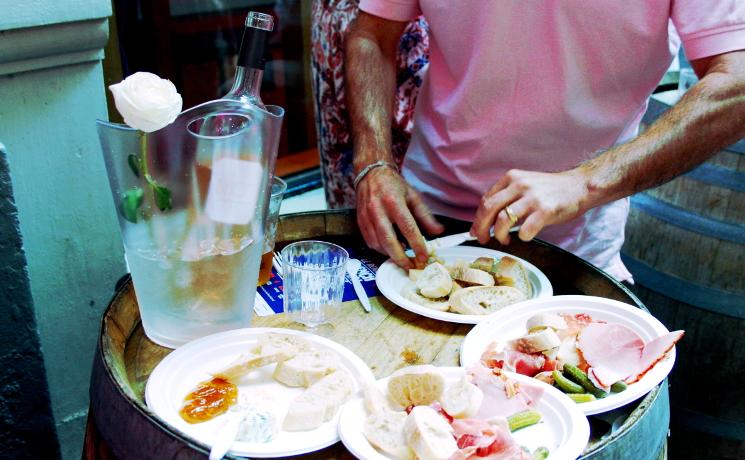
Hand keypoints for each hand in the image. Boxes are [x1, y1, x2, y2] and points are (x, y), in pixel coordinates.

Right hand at [355, 167, 443, 268]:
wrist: (371, 175)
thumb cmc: (393, 185)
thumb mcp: (413, 196)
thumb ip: (425, 216)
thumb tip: (438, 231)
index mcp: (394, 202)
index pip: (408, 228)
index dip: (417, 245)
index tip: (423, 256)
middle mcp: (378, 210)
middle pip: (389, 241)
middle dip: (401, 257)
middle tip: (411, 266)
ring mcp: (367, 217)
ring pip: (378, 244)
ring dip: (390, 255)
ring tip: (402, 258)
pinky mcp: (360, 222)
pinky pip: (369, 242)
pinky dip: (380, 249)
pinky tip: (389, 249)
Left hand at [470, 168, 590, 244]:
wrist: (579, 186)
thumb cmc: (550, 190)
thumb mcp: (525, 185)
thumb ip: (507, 197)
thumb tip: (486, 219)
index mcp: (511, 178)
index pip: (486, 200)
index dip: (477, 219)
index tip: (476, 231)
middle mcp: (519, 185)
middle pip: (489, 209)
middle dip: (481, 228)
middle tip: (483, 239)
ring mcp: (532, 197)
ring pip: (503, 219)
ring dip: (499, 235)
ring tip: (504, 240)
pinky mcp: (545, 210)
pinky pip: (525, 229)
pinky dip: (521, 237)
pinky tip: (524, 236)